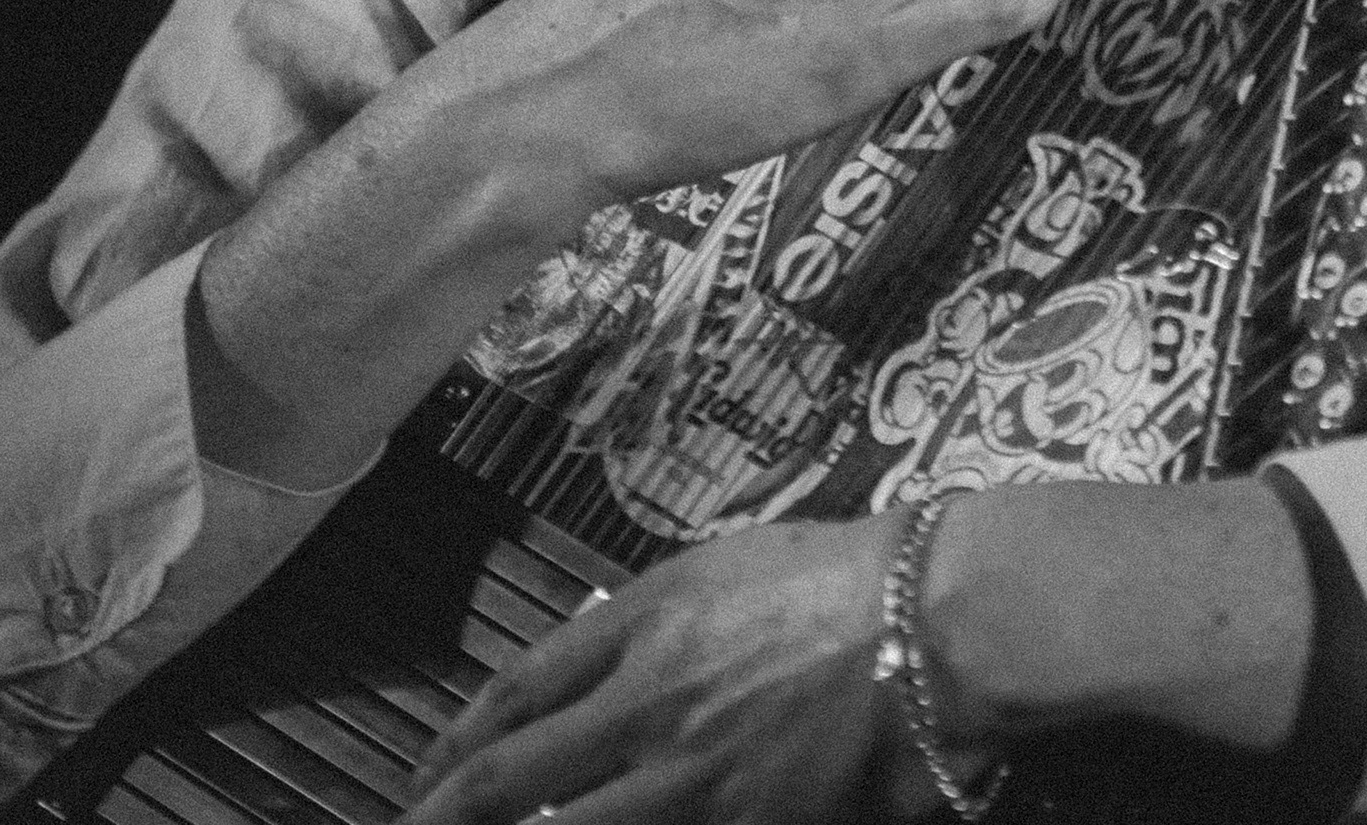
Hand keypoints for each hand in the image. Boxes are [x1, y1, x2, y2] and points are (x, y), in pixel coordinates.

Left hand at [398, 519, 923, 824]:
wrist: (941, 621)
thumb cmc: (846, 573)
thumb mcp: (726, 565)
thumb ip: (647, 615)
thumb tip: (590, 664)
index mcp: (644, 628)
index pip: (517, 695)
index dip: (456, 742)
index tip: (425, 772)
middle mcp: (649, 710)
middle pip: (512, 781)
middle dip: (444, 814)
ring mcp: (694, 783)